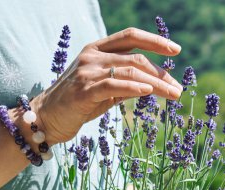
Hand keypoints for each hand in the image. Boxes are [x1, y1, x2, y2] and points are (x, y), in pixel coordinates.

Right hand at [31, 27, 182, 144]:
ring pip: (131, 71)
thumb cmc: (79, 102)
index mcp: (98, 49)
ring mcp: (87, 71)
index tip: (176, 50)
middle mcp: (92, 55)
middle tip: (177, 88)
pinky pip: (115, 85)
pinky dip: (135, 87)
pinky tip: (149, 91)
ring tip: (173, 94)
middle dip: (162, 73)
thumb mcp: (105, 88)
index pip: (131, 36)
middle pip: (136, 57)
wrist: (47, 118)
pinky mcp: (84, 90)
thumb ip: (125, 81)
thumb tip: (152, 83)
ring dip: (156, 83)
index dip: (155, 40)